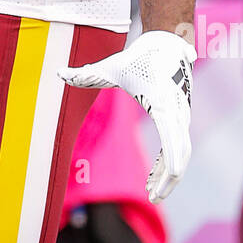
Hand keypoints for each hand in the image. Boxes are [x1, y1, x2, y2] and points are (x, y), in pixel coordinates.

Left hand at [60, 30, 195, 201]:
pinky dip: (169, 162)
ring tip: (151, 193)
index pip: (172, 145)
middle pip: (181, 156)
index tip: (160, 187)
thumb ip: (86, 74)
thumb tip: (58, 72)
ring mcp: (183, 116)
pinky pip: (178, 146)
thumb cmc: (138, 57)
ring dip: (168, 174)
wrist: (166, 43)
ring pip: (181, 153)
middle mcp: (178, 113)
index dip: (167, 169)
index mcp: (163, 105)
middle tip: (152, 199)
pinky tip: (154, 176)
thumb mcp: (112, 66)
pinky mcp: (182, 117)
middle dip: (168, 180)